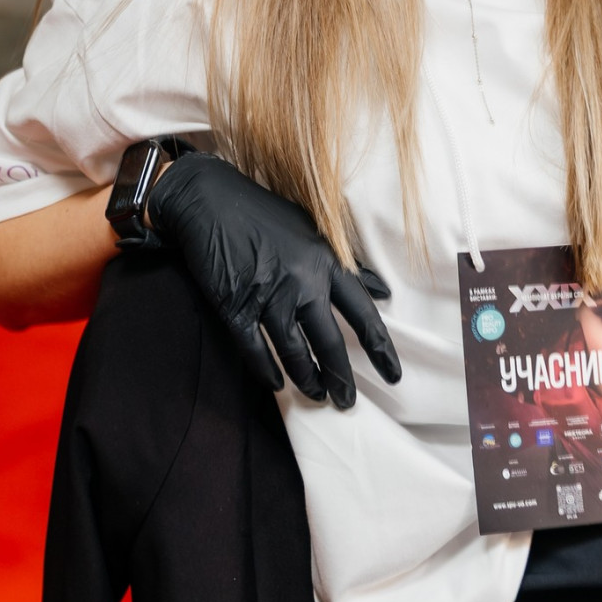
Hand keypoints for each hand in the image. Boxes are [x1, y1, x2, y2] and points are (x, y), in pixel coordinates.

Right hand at [148, 153, 400, 407]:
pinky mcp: (235, 306)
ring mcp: (266, 296)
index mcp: (324, 262)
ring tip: (316, 395)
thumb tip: (383, 290)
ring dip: (307, 379)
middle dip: (340, 378)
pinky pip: (254, 349)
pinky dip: (266, 370)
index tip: (393, 375)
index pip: (362, 313)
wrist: (208, 199)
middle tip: (347, 401)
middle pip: (329, 342)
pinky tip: (276, 384)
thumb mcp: (312, 230)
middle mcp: (301, 282)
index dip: (380, 348)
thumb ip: (347, 263)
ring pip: (294, 352)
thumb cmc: (264, 214)